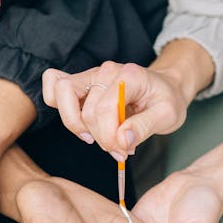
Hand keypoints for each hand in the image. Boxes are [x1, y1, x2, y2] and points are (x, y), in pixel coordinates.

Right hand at [43, 61, 187, 160]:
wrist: (166, 88)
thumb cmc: (166, 100)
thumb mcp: (168, 116)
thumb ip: (145, 127)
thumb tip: (122, 141)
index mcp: (128, 75)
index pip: (104, 108)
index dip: (108, 135)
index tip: (122, 151)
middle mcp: (106, 71)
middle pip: (85, 110)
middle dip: (99, 136)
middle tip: (118, 149)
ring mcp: (90, 75)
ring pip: (61, 96)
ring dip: (76, 124)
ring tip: (97, 137)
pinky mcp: (81, 83)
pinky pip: (54, 88)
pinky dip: (60, 107)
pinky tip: (80, 124)